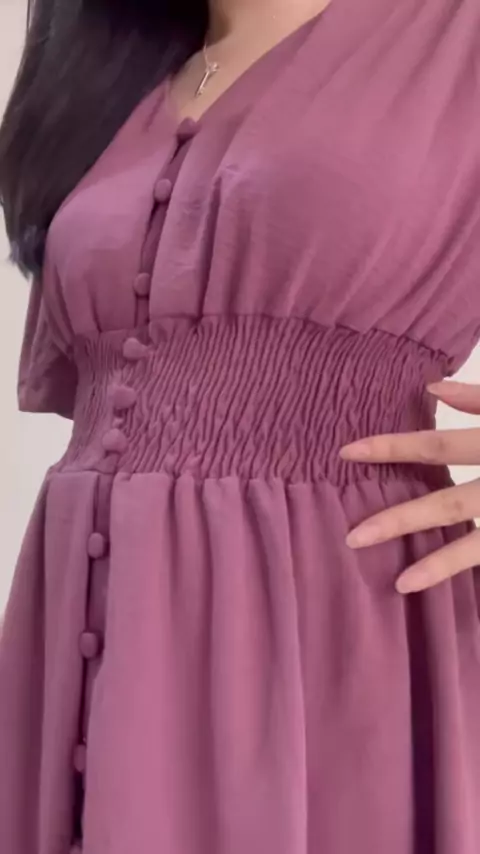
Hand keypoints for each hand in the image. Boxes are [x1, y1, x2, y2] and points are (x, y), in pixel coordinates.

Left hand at [340, 381, 479, 594]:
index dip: (390, 449)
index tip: (346, 453)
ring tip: (399, 583)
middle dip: (400, 521)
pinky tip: (433, 586)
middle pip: (447, 503)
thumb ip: (478, 397)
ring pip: (475, 544)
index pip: (436, 446)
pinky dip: (462, 569)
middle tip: (353, 538)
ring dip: (438, 565)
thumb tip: (432, 387)